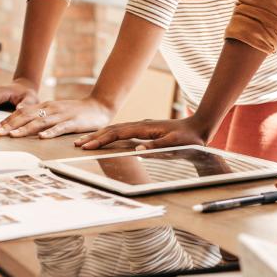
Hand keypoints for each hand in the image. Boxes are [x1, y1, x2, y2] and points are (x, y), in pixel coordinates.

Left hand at [0, 97, 113, 138]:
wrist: (99, 106)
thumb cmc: (76, 112)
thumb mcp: (56, 112)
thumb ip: (42, 117)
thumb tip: (25, 126)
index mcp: (45, 106)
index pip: (22, 112)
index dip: (8, 121)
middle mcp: (50, 109)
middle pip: (27, 116)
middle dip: (10, 125)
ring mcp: (61, 115)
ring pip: (39, 122)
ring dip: (25, 129)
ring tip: (12, 136)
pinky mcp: (73, 122)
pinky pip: (59, 128)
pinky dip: (50, 133)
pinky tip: (42, 138)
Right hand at [75, 118, 208, 150]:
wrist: (199, 126)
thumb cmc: (188, 137)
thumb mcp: (175, 143)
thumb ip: (157, 146)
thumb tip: (138, 150)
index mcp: (144, 128)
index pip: (117, 133)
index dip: (102, 140)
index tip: (88, 146)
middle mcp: (140, 125)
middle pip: (112, 129)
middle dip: (95, 137)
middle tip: (78, 144)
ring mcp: (141, 127)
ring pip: (116, 129)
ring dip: (100, 136)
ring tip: (86, 142)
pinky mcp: (144, 130)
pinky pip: (122, 132)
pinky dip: (110, 135)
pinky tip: (105, 139)